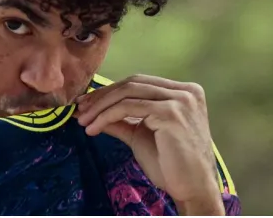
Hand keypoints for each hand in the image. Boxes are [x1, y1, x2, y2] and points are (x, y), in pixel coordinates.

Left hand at [74, 75, 223, 215]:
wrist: (192, 189)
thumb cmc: (170, 165)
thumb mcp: (139, 135)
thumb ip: (120, 119)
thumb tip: (91, 110)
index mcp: (183, 92)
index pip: (138, 83)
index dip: (110, 91)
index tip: (86, 103)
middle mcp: (186, 91)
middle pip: (132, 84)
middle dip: (102, 97)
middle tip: (80, 110)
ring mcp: (181, 100)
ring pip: (128, 93)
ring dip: (100, 107)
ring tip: (83, 121)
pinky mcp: (172, 112)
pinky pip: (128, 108)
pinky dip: (107, 116)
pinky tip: (94, 129)